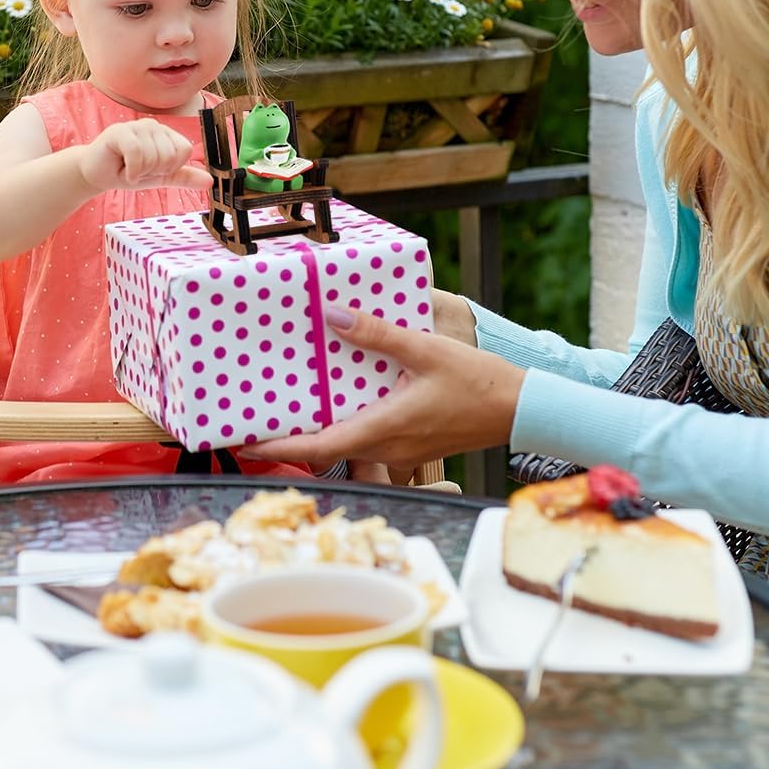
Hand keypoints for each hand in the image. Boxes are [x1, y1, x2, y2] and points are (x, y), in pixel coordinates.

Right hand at [79, 120, 212, 194]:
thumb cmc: (127, 172)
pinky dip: (131, 171)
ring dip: (140, 172)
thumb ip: (184, 176)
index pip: (185, 150)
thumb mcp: (160, 177)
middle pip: (170, 155)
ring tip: (129, 168)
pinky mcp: (120, 131)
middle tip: (139, 169)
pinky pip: (137, 154)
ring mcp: (136, 126)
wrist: (97, 175)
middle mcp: (154, 126)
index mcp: (166, 134)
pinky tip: (123, 170)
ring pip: (153, 156)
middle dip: (153, 171)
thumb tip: (210, 181)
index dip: (170, 167)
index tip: (154, 169)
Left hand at [243, 303, 522, 471]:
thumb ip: (377, 334)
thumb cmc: (477, 382)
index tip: (246, 443)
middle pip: (326, 452)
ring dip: (318, 435)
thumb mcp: (424, 349)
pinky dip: (345, 428)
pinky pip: (368, 442)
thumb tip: (333, 316)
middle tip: (259, 422)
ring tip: (291, 411)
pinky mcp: (411, 448)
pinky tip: (341, 403)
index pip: (318, 448)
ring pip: (348, 448)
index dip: (278, 449)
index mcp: (383, 429)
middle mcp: (387, 449)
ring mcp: (400, 453)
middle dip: (290, 442)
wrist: (521, 409)